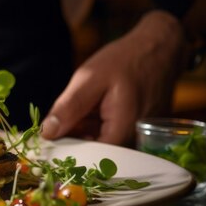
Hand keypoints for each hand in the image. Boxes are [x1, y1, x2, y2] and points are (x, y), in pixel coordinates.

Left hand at [41, 10, 188, 144]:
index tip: (48, 143)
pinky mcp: (137, 128)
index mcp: (122, 131)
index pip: (88, 158)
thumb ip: (69, 107)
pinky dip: (96, 122)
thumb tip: (47, 133)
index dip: (66, 151)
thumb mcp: (90, 78)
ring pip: (100, 140)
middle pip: (94, 150)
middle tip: (58, 122)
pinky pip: (109, 131)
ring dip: (84, 128)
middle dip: (73, 137)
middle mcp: (134, 139)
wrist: (158, 47)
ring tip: (82, 107)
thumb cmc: (125, 59)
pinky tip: (93, 106)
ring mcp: (138, 134)